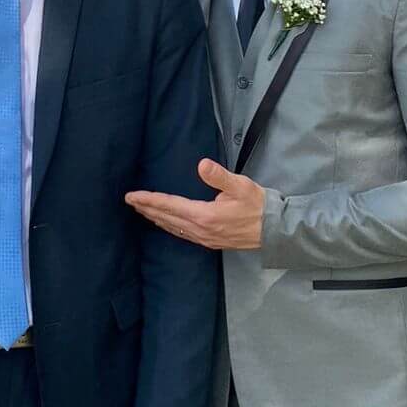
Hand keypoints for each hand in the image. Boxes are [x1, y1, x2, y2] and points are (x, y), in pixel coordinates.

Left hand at [126, 159, 264, 250]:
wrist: (275, 230)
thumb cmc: (258, 205)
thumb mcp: (241, 185)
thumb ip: (219, 176)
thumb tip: (201, 165)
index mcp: (205, 216)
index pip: (170, 206)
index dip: (150, 200)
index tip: (132, 196)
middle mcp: (201, 230)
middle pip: (167, 218)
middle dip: (147, 209)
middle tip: (130, 201)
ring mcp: (205, 238)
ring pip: (173, 228)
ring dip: (156, 218)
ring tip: (142, 210)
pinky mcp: (211, 242)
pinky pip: (183, 234)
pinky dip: (170, 226)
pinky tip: (166, 223)